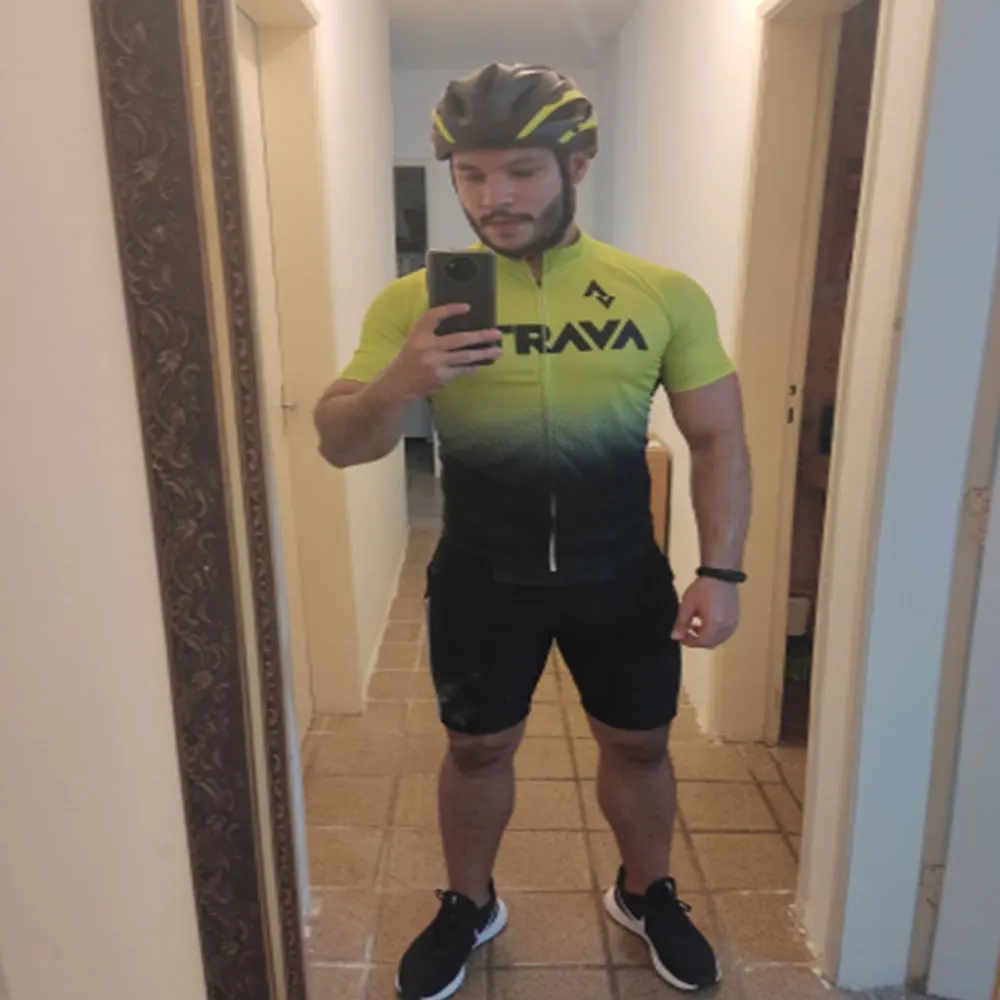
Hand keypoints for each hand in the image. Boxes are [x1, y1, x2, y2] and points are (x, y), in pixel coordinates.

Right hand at [381, 304, 502, 400]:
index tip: (467, 307)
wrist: (399, 383)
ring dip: (484, 354)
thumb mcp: (415, 338)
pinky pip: (462, 370)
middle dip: (481, 336)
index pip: (434, 316)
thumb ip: (431, 329)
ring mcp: (436, 364)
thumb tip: (458, 320)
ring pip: (466, 357)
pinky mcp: (442, 377)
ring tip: (497, 351)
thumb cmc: (409, 358)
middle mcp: (428, 347)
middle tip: (496, 333)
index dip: (451, 309)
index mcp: (419, 334)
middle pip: (460, 339)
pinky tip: (480, 363)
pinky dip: (472, 367)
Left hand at [672, 576, 740, 648]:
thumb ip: (681, 623)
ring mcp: (733, 623)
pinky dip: (715, 632)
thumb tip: (675, 637)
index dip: (689, 642)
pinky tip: (707, 621)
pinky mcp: (736, 618)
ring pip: (719, 639)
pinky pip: (725, 632)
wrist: (721, 574)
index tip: (680, 638)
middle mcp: (726, 628)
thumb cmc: (703, 588)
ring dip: (707, 637)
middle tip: (687, 633)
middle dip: (698, 641)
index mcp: (714, 625)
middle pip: (711, 643)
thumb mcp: (687, 605)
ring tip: (696, 626)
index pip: (701, 642)